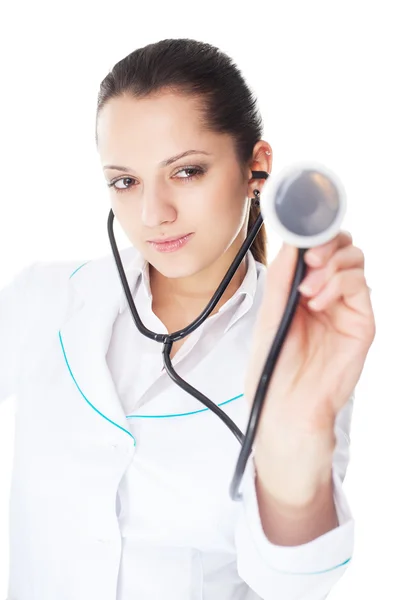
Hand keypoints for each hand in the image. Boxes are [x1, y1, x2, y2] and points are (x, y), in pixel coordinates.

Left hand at [245, 230, 374, 456]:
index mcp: (302, 287)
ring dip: (330, 265)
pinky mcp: (361, 321)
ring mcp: (346, 305)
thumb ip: (282, 277)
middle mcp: (327, 292)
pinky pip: (359, 286)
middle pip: (341, 246)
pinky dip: (339, 284)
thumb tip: (291, 241)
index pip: (316, 247)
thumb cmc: (274, 363)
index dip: (313, 234)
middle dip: (326, 244)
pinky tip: (318, 302)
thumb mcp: (271, 312)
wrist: (286, 402)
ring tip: (308, 291)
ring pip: (354, 260)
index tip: (301, 229)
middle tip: (308, 259)